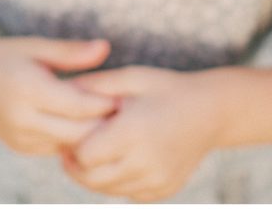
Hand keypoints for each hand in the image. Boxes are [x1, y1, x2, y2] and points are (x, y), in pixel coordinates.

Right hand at [0, 35, 117, 155]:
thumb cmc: (7, 55)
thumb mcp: (38, 46)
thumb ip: (72, 52)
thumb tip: (106, 48)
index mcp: (27, 90)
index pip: (77, 106)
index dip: (104, 103)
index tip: (124, 96)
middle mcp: (21, 119)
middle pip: (76, 131)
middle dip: (101, 124)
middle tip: (124, 112)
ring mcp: (19, 138)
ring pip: (68, 145)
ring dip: (89, 134)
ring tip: (111, 119)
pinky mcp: (21, 147)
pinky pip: (56, 148)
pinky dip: (73, 138)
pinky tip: (87, 125)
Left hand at [60, 66, 216, 201]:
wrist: (210, 111)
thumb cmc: (165, 89)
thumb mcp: (131, 78)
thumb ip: (94, 86)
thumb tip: (60, 92)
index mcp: (134, 131)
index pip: (84, 154)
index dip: (70, 144)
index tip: (67, 130)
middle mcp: (145, 162)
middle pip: (90, 178)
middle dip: (75, 164)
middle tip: (70, 146)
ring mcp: (155, 181)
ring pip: (106, 189)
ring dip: (93, 174)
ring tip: (93, 149)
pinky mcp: (162, 191)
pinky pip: (125, 193)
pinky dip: (115, 180)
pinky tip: (118, 158)